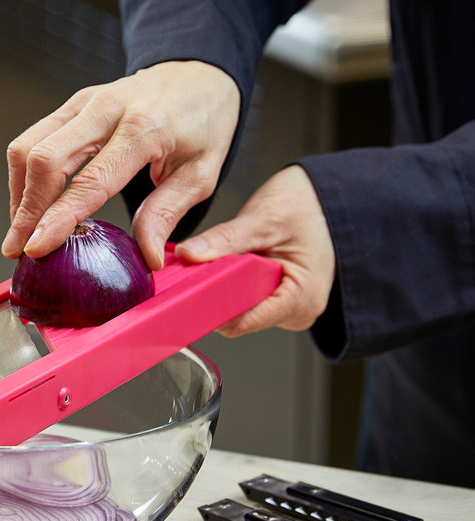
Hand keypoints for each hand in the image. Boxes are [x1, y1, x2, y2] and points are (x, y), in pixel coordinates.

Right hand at [2, 60, 240, 269]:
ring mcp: (84, 102)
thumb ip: (166, 214)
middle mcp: (106, 109)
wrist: (199, 73)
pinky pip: (33, 138)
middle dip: (24, 210)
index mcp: (144, 128)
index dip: (57, 219)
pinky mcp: (72, 105)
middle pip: (43, 159)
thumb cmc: (203, 124)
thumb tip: (147, 257)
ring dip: (18, 193)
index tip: (36, 248)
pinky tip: (31, 204)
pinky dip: (25, 176)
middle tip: (18, 248)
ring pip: (27, 146)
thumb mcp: (200, 175)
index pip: (89, 181)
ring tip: (21, 231)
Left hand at [176, 165, 335, 334]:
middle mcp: (298, 312)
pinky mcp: (281, 301)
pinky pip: (248, 301)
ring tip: (232, 259)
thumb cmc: (310, 206)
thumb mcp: (264, 218)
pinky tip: (238, 265)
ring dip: (226, 288)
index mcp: (300, 298)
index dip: (210, 306)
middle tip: (208, 264)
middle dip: (217, 294)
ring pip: (240, 310)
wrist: (333, 198)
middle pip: (238, 318)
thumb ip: (224, 239)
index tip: (187, 289)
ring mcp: (290, 309)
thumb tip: (189, 254)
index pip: (240, 322)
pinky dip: (235, 285)